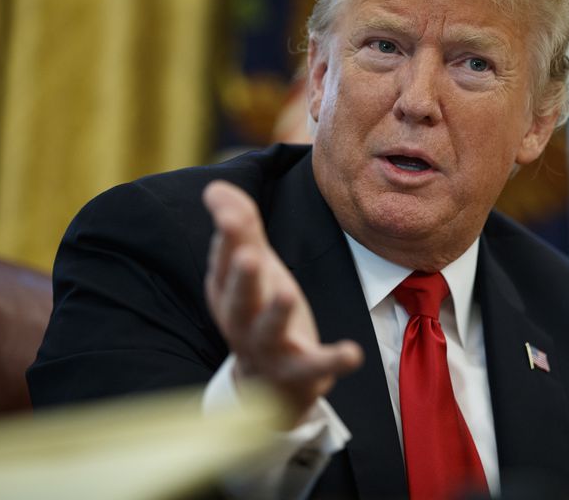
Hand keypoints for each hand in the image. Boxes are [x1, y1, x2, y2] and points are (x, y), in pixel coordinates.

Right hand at [202, 180, 363, 420]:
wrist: (271, 382)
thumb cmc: (260, 309)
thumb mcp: (252, 267)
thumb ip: (240, 228)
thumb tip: (215, 187)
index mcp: (227, 291)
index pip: (226, 261)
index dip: (229, 238)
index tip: (230, 214)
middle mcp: (241, 321)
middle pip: (239, 300)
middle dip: (243, 278)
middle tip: (249, 255)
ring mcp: (269, 348)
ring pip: (268, 333)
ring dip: (276, 314)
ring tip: (287, 293)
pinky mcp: (299, 370)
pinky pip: (314, 366)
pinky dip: (332, 361)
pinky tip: (353, 353)